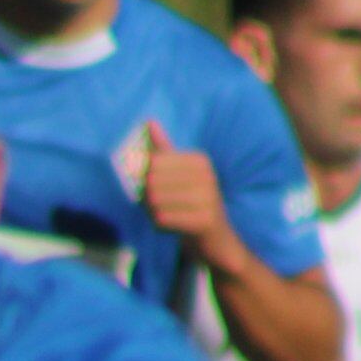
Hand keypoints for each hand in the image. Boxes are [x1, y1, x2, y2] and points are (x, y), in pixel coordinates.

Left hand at [136, 123, 230, 250]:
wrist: (215, 239)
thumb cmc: (189, 204)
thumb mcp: (177, 174)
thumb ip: (162, 150)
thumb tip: (149, 121)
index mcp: (199, 160)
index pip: (151, 165)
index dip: (144, 181)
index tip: (159, 191)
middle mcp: (207, 174)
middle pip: (150, 183)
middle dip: (147, 200)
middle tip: (162, 207)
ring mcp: (208, 196)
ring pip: (154, 202)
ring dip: (153, 213)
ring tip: (169, 216)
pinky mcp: (205, 219)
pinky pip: (162, 219)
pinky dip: (159, 226)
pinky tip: (172, 226)